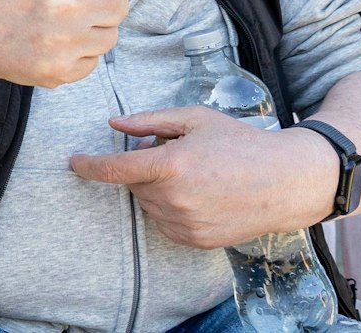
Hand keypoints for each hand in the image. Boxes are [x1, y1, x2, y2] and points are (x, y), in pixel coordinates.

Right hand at [0, 0, 127, 87]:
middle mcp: (66, 5)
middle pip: (119, 6)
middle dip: (96, 4)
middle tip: (63, 3)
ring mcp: (62, 41)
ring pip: (110, 36)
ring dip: (90, 31)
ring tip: (57, 23)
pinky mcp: (57, 70)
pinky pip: (92, 63)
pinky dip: (75, 57)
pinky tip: (49, 43)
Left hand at [70, 106, 337, 247]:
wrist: (286, 181)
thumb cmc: (241, 143)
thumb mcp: (195, 120)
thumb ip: (150, 121)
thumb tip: (114, 124)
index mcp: (170, 165)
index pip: (114, 169)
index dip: (89, 165)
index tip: (74, 162)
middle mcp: (174, 198)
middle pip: (133, 184)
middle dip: (143, 168)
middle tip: (174, 154)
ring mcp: (186, 223)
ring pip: (148, 203)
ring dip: (157, 188)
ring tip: (192, 174)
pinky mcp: (197, 240)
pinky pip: (166, 222)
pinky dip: (171, 208)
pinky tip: (200, 194)